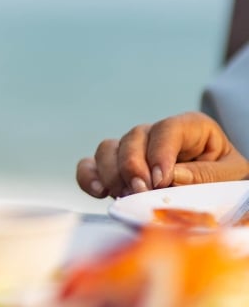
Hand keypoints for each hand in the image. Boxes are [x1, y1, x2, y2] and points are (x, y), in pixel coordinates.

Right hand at [76, 112, 248, 198]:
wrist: (220, 193)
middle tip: (141, 190)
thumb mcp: (232, 174)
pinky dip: (89, 176)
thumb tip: (172, 176)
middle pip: (133, 137)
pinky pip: (91, 165)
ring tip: (125, 195)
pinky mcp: (116, 168)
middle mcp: (155, 134)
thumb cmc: (228, 181)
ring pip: (109, 148)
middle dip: (133, 165)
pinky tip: (99, 191)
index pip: (167, 129)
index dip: (160, 152)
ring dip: (113, 172)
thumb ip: (207, 174)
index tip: (161, 179)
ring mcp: (133, 150)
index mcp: (189, 127)